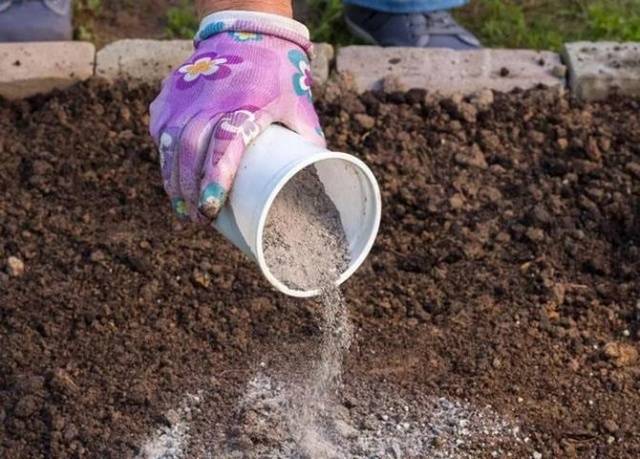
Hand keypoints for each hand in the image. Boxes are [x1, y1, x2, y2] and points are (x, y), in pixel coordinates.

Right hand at [149, 12, 324, 221]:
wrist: (246, 28)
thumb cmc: (278, 71)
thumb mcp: (299, 102)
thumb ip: (308, 137)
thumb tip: (317, 171)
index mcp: (244, 107)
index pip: (224, 147)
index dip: (214, 180)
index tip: (211, 208)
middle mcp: (209, 102)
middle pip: (189, 152)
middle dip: (188, 190)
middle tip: (196, 218)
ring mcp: (186, 96)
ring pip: (169, 143)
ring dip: (172, 178)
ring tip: (181, 207)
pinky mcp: (172, 92)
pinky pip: (161, 128)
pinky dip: (163, 152)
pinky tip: (169, 173)